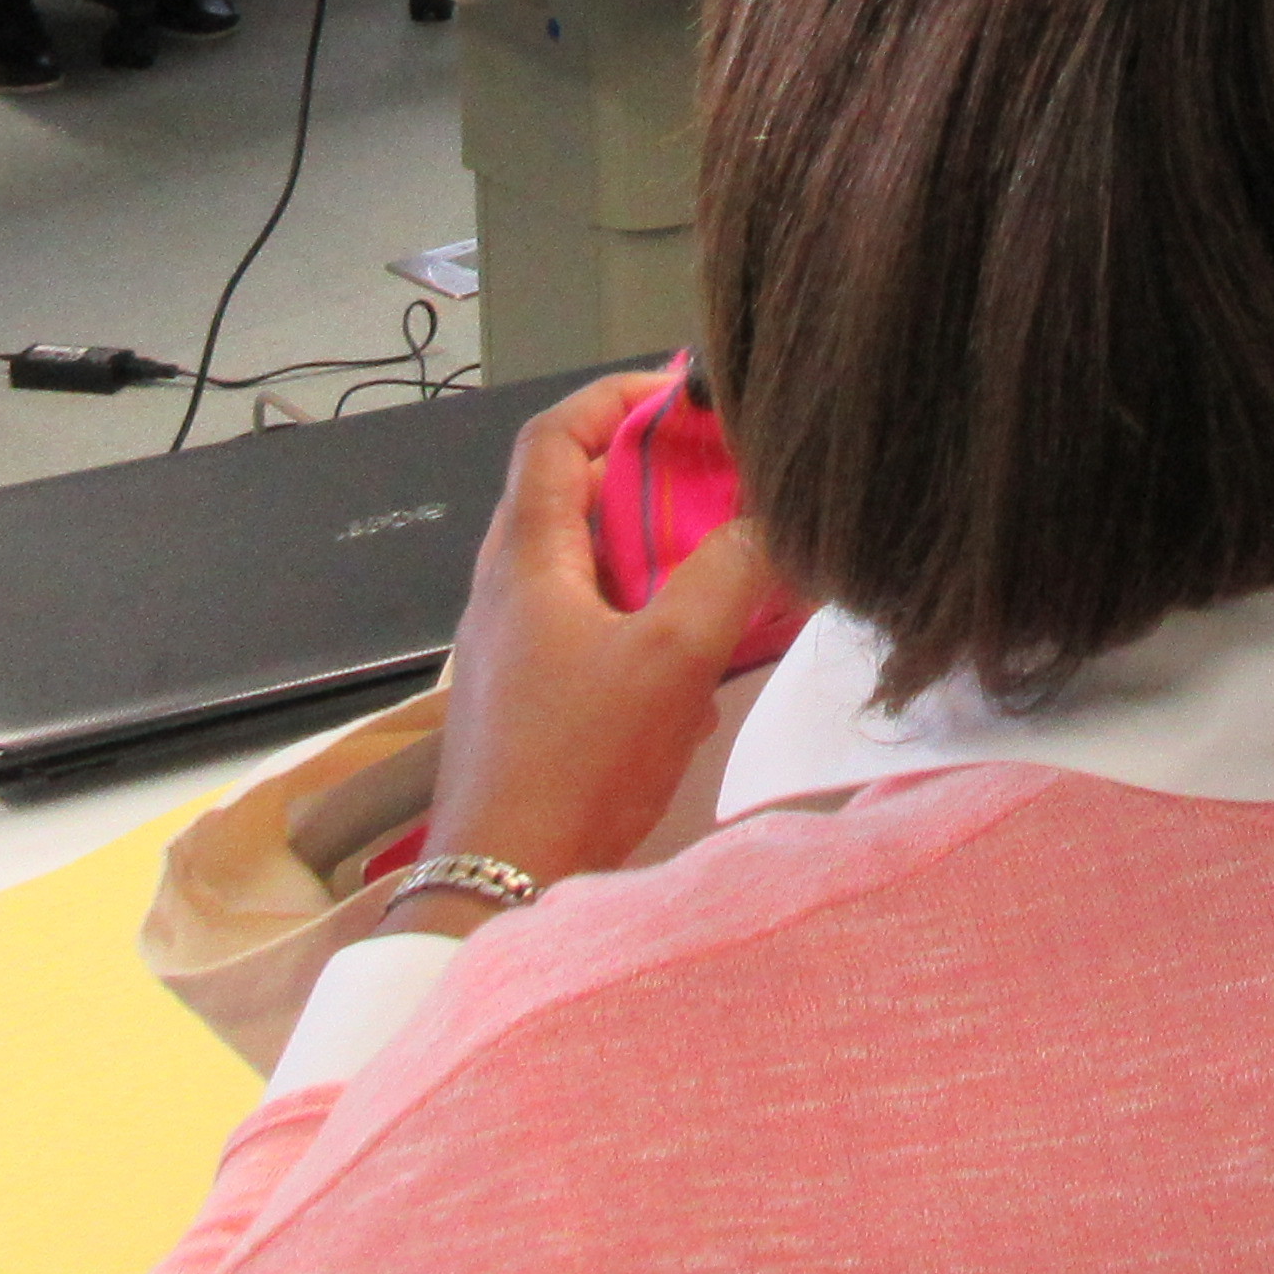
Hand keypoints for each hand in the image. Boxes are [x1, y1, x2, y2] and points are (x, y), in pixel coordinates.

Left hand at [400, 373, 774, 914]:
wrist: (501, 881)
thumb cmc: (578, 761)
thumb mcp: (672, 658)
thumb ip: (727, 574)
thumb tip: (772, 519)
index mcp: (526, 558)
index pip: (553, 436)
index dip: (614, 397)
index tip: (680, 392)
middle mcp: (505, 588)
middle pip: (570, 492)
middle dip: (648, 474)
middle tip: (718, 475)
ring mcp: (509, 643)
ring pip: (582, 560)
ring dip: (649, 545)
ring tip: (718, 557)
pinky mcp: (525, 692)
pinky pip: (584, 618)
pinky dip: (637, 607)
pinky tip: (689, 653)